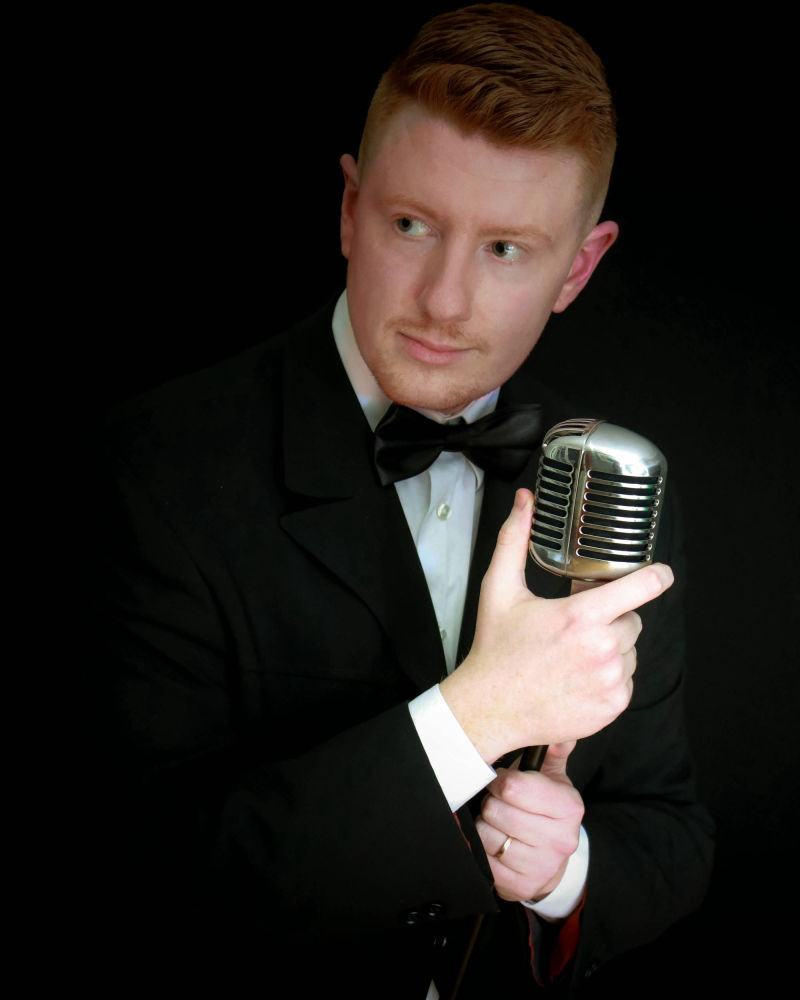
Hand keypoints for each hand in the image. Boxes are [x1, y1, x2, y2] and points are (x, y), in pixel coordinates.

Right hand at [440, 489, 672, 762]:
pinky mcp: (611, 707)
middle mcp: (601, 649)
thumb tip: (524, 501)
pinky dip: (608, 678)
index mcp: (580, 617)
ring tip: (574, 654)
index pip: (642, 588)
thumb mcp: (500, 589)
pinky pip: (626, 682)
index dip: (657, 576)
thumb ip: (514, 539)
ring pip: (630, 652)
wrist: (490, 707)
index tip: (662, 573)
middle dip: (611, 618)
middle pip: (632, 620)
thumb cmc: (496, 650)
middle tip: (577, 625)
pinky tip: (578, 677)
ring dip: (611, 648)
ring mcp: (609, 681)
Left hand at [476, 743, 583, 902]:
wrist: (552, 858)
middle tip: (500, 804)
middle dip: (492, 803)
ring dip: (485, 827)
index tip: (503, 781)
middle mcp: (560, 839)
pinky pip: (483, 862)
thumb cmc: (545, 809)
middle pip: (495, 811)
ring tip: (498, 823)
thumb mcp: (553, 776)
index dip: (500, 780)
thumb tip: (560, 731)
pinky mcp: (521, 886)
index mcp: (569, 807)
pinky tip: (495, 844)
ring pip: (485, 836)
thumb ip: (554, 749)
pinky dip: (482, 851)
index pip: (514, 786)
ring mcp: (542, 867)